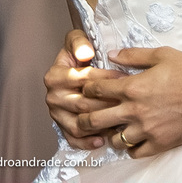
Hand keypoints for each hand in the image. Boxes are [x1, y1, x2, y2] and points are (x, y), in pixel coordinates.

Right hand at [44, 29, 125, 150]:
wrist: (72, 69)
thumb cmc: (78, 55)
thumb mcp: (76, 40)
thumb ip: (79, 42)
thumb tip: (86, 52)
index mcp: (55, 76)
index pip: (84, 79)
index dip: (106, 78)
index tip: (124, 78)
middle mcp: (53, 96)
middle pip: (83, 104)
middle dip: (108, 103)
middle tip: (128, 102)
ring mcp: (56, 114)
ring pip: (80, 124)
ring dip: (101, 124)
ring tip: (120, 121)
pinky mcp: (61, 127)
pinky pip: (73, 138)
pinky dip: (87, 142)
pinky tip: (103, 139)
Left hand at [79, 46, 181, 157]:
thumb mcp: (161, 54)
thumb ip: (133, 55)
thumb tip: (111, 55)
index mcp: (133, 87)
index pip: (96, 90)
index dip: (87, 88)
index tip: (87, 89)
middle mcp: (135, 110)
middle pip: (96, 119)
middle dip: (84, 117)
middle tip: (83, 115)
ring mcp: (147, 129)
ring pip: (114, 139)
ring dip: (110, 133)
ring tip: (112, 127)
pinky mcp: (161, 143)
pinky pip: (135, 153)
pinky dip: (130, 147)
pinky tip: (132, 139)